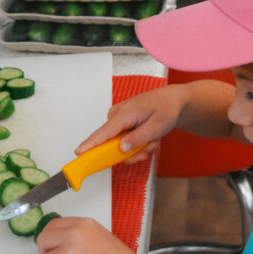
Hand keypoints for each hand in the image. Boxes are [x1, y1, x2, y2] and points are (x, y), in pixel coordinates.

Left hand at [36, 217, 148, 253]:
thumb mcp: (99, 237)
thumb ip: (78, 233)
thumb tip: (58, 238)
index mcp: (84, 224)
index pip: (52, 224)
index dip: (50, 237)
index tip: (50, 245)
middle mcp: (75, 234)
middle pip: (43, 239)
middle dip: (48, 253)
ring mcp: (70, 252)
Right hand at [75, 85, 189, 163]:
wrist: (173, 100)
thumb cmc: (167, 108)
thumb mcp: (158, 126)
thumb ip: (139, 138)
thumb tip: (121, 148)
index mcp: (125, 113)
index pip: (104, 132)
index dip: (91, 144)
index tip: (79, 152)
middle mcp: (118, 115)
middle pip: (113, 145)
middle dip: (133, 151)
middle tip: (150, 146)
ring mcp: (118, 119)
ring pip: (119, 145)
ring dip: (137, 147)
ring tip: (152, 139)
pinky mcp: (121, 123)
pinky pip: (123, 141)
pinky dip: (136, 143)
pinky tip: (148, 137)